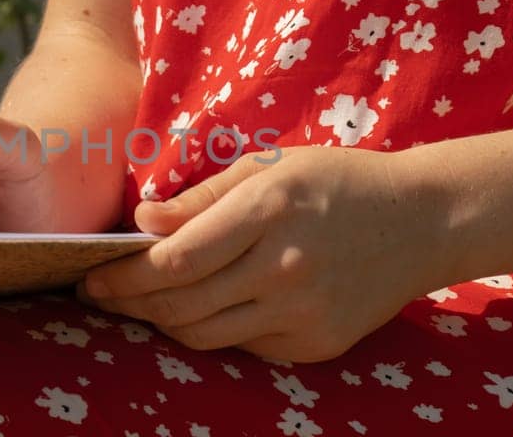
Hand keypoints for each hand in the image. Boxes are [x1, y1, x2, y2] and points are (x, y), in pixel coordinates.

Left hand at [79, 146, 456, 361]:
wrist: (422, 222)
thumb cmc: (336, 182)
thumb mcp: (269, 166)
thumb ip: (202, 197)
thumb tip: (142, 222)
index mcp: (268, 212)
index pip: (175, 260)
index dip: (123, 275)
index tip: (90, 276)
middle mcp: (284, 268)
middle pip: (181, 304)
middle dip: (129, 303)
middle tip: (99, 295)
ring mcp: (302, 314)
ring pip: (204, 335)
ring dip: (163, 322)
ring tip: (142, 303)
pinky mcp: (314, 344)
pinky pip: (243, 345)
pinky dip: (214, 329)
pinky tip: (203, 308)